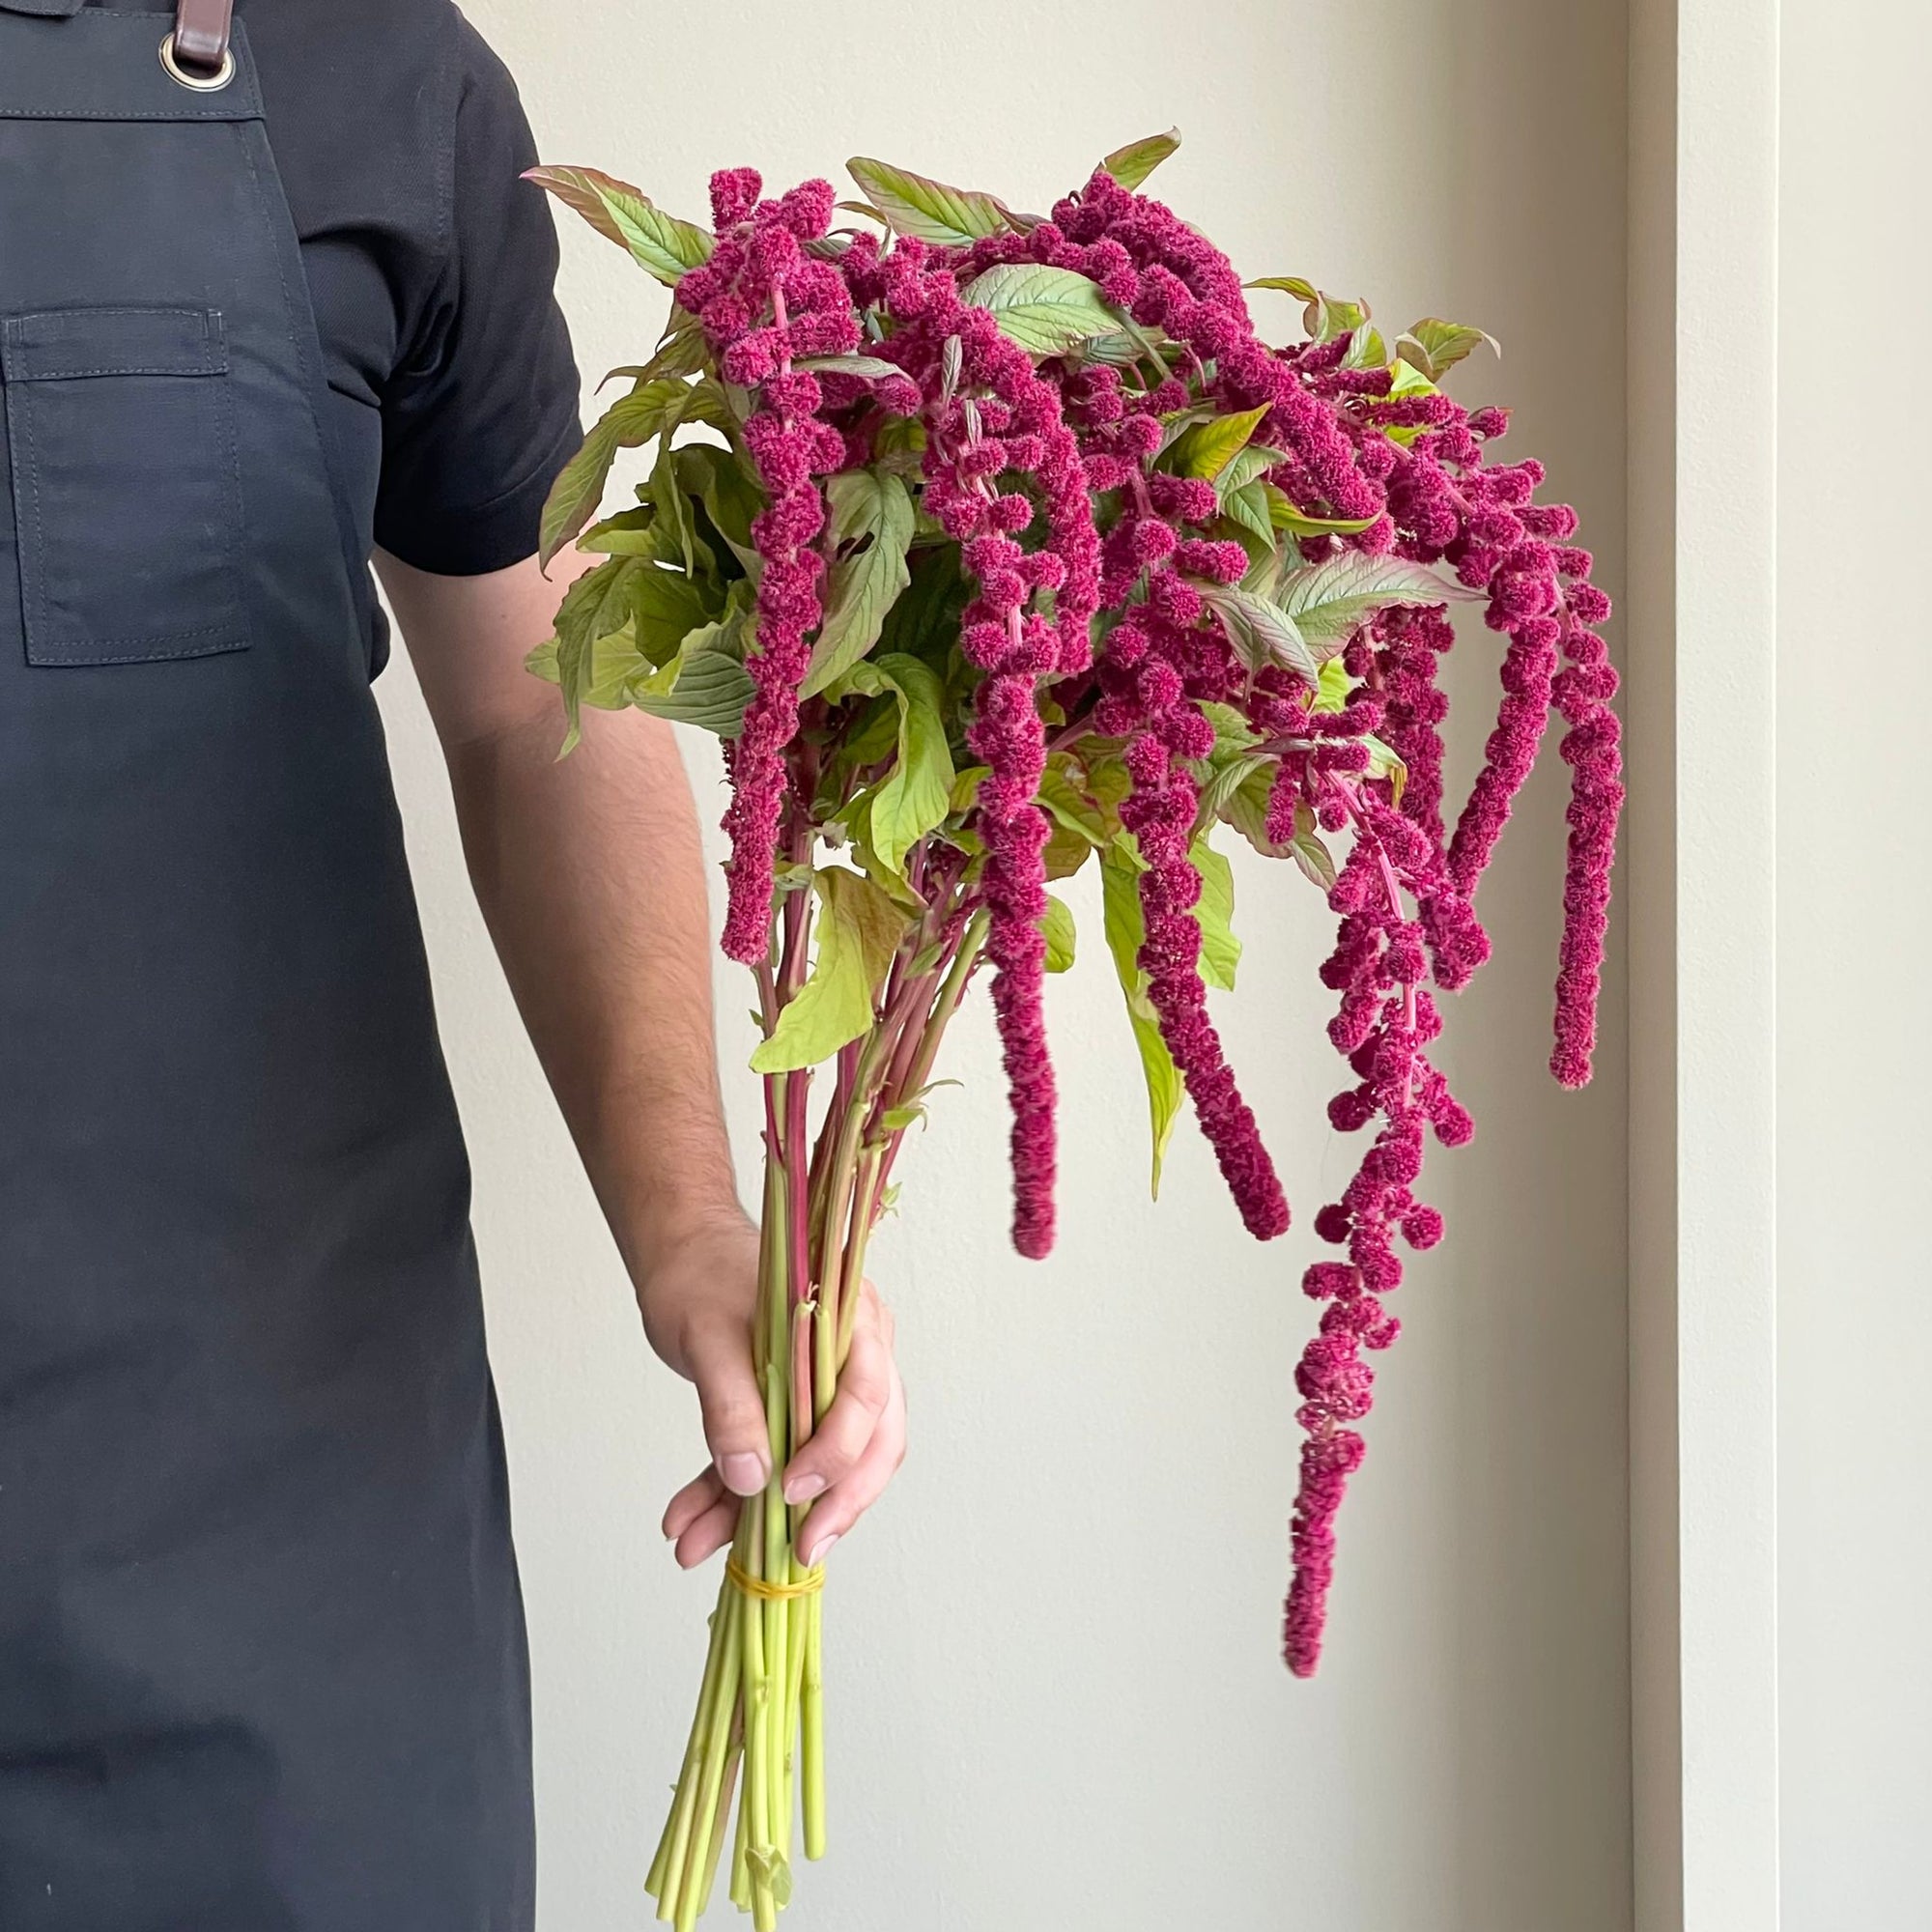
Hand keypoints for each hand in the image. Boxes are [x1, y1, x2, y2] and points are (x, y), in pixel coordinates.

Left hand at [640, 1218, 907, 1571]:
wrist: (679, 1253)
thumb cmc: (701, 1275)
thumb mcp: (706, 1336)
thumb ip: (731, 1404)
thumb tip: (752, 1479)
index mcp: (853, 1321)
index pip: (868, 1397)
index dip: (839, 1452)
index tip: (794, 1492)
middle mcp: (857, 1356)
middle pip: (870, 1445)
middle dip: (832, 1506)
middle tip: (797, 1553)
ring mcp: (828, 1387)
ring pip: (820, 1467)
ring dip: (763, 1515)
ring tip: (696, 1546)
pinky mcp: (793, 1411)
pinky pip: (778, 1464)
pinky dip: (734, 1500)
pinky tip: (688, 1525)